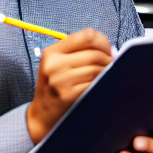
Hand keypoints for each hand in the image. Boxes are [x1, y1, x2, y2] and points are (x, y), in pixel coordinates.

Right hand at [27, 28, 111, 143]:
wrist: (42, 116)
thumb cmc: (53, 88)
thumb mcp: (56, 65)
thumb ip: (76, 53)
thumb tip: (108, 47)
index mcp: (52, 52)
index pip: (86, 36)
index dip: (102, 41)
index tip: (107, 49)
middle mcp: (54, 64)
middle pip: (94, 54)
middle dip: (107, 59)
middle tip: (111, 64)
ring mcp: (61, 80)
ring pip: (96, 69)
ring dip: (106, 72)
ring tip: (105, 75)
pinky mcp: (69, 94)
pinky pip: (93, 83)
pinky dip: (100, 83)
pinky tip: (99, 85)